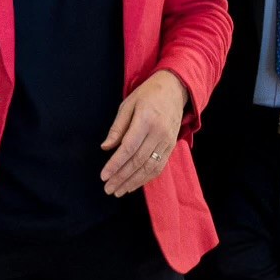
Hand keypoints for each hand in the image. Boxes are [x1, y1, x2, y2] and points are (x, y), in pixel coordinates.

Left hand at [100, 70, 187, 197]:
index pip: (128, 148)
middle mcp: (158, 133)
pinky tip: (134, 184)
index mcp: (146, 120)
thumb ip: (117, 127)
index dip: (115, 164)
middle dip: (121, 177)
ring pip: (149, 167)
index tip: (104, 176)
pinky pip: (159, 167)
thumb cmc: (148, 94)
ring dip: (133, 182)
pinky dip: (146, 178)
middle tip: (108, 188)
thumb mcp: (128, 104)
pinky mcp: (171, 146)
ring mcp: (167, 141)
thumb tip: (106, 147)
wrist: (175, 89)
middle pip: (138, 161)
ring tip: (119, 191)